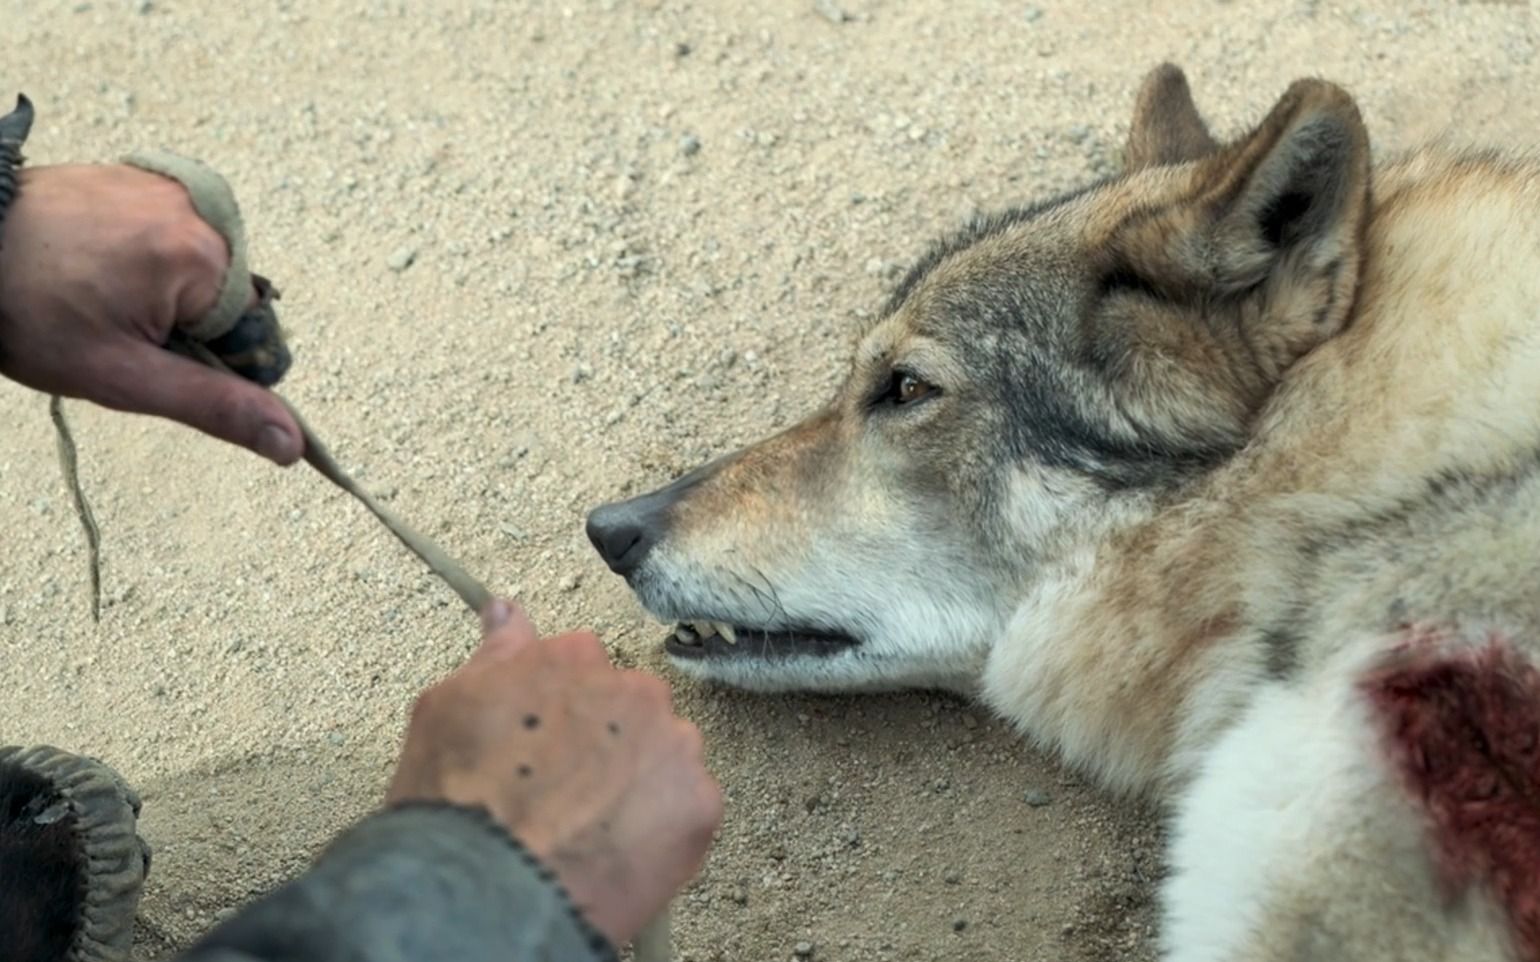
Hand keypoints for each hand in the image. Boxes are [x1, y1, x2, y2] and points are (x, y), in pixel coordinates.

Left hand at [0, 164, 301, 464]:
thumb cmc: (27, 311)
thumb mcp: (123, 376)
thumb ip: (216, 407)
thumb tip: (292, 444)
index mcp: (204, 257)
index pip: (253, 340)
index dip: (201, 365)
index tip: (139, 355)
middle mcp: (201, 211)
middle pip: (228, 303)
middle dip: (181, 328)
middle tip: (108, 325)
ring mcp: (173, 187)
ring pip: (201, 274)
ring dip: (162, 295)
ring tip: (95, 292)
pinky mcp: (147, 177)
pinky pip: (174, 238)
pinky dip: (146, 261)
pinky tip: (96, 266)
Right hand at [385, 599, 722, 946]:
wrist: (492, 886)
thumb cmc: (459, 800)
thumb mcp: (449, 707)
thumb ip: (495, 654)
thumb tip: (507, 613)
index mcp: (576, 658)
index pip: (583, 664)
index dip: (561, 708)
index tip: (545, 740)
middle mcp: (634, 690)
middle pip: (631, 708)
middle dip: (608, 741)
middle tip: (568, 791)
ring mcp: (674, 746)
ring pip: (666, 755)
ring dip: (641, 782)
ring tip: (594, 827)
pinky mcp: (700, 804)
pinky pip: (689, 808)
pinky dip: (663, 829)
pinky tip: (620, 851)